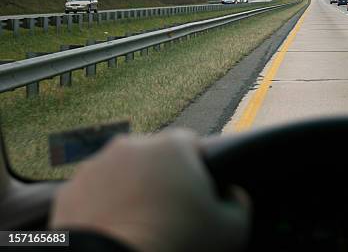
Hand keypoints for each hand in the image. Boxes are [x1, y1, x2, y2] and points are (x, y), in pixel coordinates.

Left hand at [50, 129, 249, 251]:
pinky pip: (93, 194)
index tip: (198, 196)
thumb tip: (231, 195)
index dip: (198, 169)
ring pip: (121, 173)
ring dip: (130, 190)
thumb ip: (238, 202)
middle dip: (162, 179)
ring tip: (138, 225)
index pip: (192, 145)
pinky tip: (114, 231)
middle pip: (154, 158)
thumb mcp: (231, 228)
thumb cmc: (178, 243)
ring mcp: (95, 167)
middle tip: (169, 214)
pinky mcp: (68, 192)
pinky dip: (102, 207)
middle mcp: (131, 146)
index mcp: (172, 146)